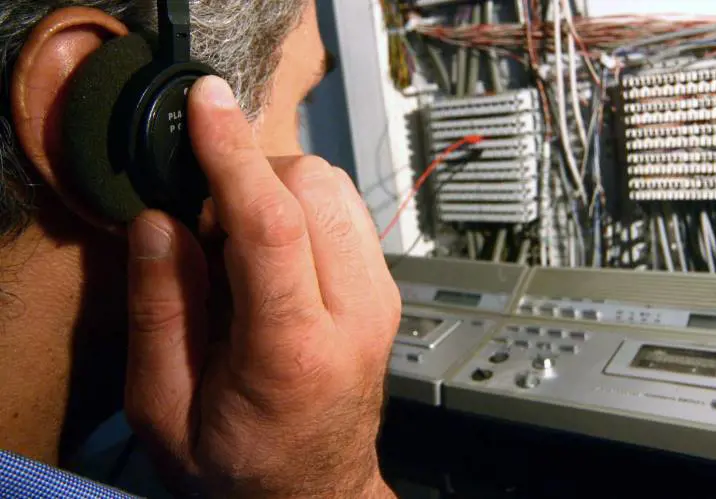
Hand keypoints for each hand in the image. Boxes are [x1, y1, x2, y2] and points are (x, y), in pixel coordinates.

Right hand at [125, 75, 399, 498]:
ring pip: (335, 187)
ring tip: (238, 244)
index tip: (206, 105)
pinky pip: (344, 210)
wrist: (314, 491)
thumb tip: (160, 221)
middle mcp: (355, 314)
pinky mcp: (383, 288)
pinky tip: (272, 251)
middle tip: (206, 227)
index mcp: (293, 351)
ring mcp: (379, 298)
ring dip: (275, 189)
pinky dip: (299, 206)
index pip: (273, 224)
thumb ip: (158, 309)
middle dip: (249, 177)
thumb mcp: (164, 408)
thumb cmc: (242, 464)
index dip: (234, 154)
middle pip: (313, 187)